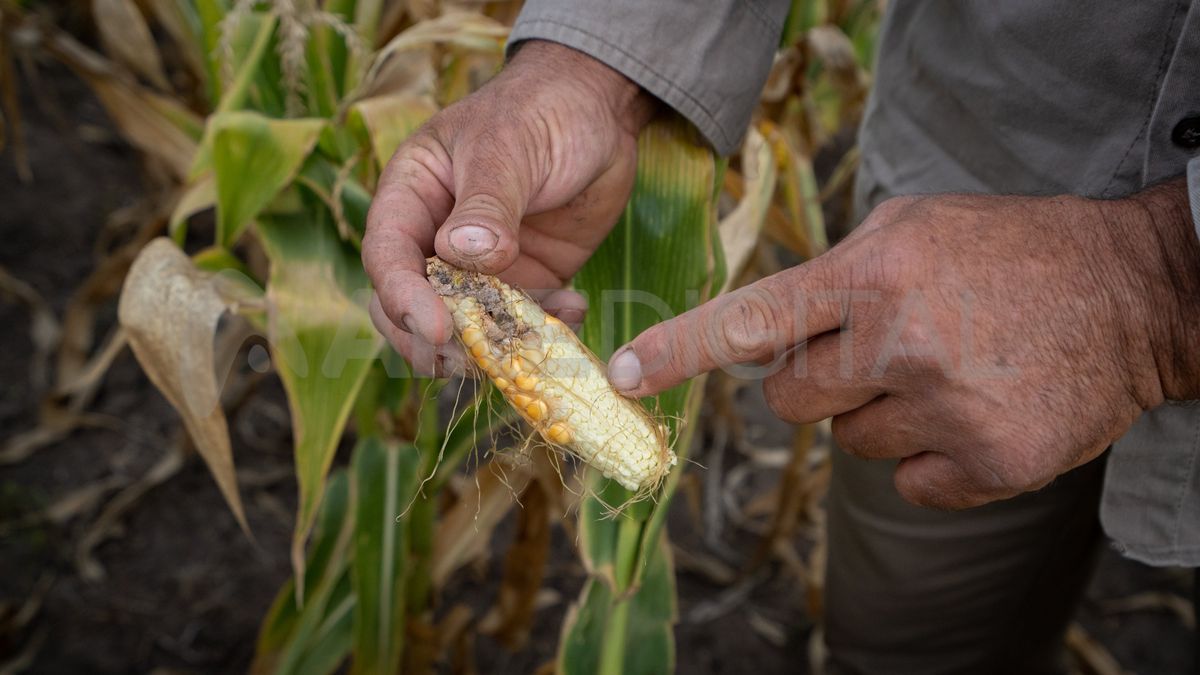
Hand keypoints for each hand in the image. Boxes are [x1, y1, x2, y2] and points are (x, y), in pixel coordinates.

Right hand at [363, 41, 655, 374]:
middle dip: (434, 342)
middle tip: (470, 360)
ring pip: (466, 327)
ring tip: (531, 344)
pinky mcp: (527, 282)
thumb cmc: (539, 113)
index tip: (437, 329)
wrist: (599, 112)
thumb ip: (486, 205)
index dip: (403, 299)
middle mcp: (436, 239)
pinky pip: (522, 324)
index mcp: (412, 197)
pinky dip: (544, 330)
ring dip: (494, 345)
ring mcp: (481, 267)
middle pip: (410, 307)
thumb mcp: (508, 150)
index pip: (388, 256)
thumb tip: (461, 253)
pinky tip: (575, 308)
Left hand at [609, 182, 1199, 507]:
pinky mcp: (988, 464)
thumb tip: (767, 329)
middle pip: (791, 401)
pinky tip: (975, 409)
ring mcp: (946, 410)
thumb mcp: (914, 227)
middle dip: (819, 381)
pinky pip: (906, 483)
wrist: (1134, 293)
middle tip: (884, 348)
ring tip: (946, 369)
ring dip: (882, 415)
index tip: (621, 374)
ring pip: (849, 443)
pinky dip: (931, 458)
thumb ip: (834, 272)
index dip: (680, 350)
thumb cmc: (1010, 252)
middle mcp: (901, 343)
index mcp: (874, 273)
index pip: (753, 320)